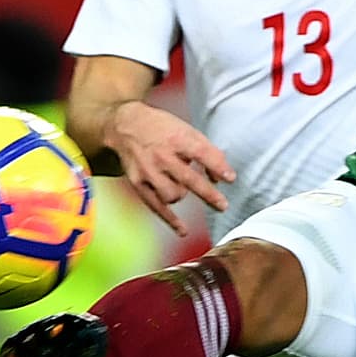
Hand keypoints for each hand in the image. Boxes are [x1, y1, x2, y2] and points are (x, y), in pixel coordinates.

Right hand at [104, 100, 235, 231]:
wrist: (125, 125)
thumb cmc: (162, 129)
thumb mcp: (186, 130)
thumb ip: (207, 151)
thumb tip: (222, 178)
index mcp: (176, 138)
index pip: (201, 153)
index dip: (217, 166)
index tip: (230, 178)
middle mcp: (162, 155)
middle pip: (188, 178)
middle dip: (208, 194)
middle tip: (223, 205)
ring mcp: (149, 171)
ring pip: (172, 195)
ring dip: (182, 195)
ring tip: (181, 186)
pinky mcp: (138, 183)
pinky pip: (156, 206)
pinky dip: (170, 220)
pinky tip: (183, 231)